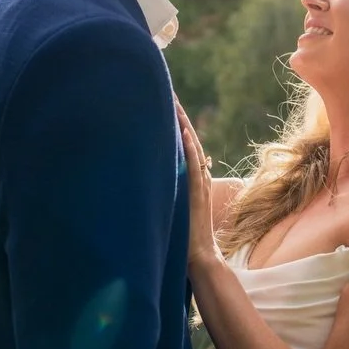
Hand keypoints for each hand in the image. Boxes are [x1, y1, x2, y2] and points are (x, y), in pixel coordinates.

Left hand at [175, 98, 218, 269]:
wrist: (200, 257)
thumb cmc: (182, 236)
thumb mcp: (172, 206)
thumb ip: (167, 191)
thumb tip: (148, 179)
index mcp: (191, 177)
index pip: (184, 143)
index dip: (175, 122)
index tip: (163, 101)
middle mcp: (197, 177)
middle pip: (188, 139)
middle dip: (178, 115)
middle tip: (166, 91)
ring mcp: (198, 186)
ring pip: (192, 149)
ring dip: (183, 126)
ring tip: (174, 104)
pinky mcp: (196, 196)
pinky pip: (194, 169)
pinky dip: (189, 151)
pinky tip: (183, 134)